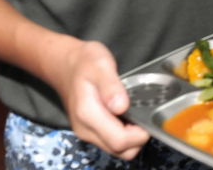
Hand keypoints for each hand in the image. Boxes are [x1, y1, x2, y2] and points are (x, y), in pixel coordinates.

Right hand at [48, 39, 150, 158]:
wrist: (64, 64)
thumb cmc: (84, 62)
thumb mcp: (100, 64)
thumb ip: (111, 86)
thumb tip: (121, 107)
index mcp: (88, 114)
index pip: (119, 141)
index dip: (139, 135)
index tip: (147, 117)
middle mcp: (85, 129)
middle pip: (120, 150)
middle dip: (138, 139)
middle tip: (144, 115)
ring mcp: (86, 132)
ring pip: (116, 149)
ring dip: (132, 139)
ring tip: (137, 115)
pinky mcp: (89, 131)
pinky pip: (111, 142)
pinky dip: (123, 135)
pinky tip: (127, 116)